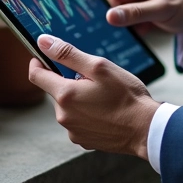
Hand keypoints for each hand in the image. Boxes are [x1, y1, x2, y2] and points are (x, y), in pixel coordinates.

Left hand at [28, 35, 160, 158]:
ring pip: (68, 106)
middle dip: (69, 81)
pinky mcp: (83, 140)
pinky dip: (87, 113)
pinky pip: (78, 121)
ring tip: (104, 95)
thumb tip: (43, 41)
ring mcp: (73, 130)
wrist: (145, 129)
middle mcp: (64, 116)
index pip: (36, 76)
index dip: (38, 62)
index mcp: (65, 95)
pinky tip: (106, 111)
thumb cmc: (126, 96)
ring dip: (79, 98)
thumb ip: (68, 54)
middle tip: (94, 77)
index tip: (41, 56)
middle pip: (56, 91)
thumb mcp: (99, 67)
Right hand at [67, 0, 182, 36]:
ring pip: (118, 9)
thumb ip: (136, 13)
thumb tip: (109, 16)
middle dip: (115, 10)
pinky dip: (133, 24)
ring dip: (126, 20)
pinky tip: (147, 28)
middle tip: (132, 20)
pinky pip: (126, 16)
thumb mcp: (163, 10)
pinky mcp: (141, 7)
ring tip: (146, 25)